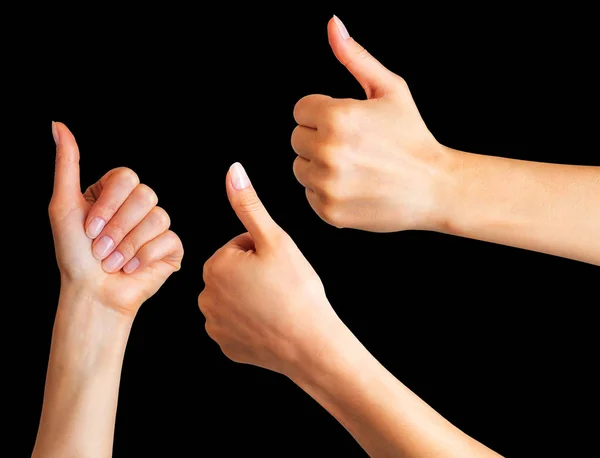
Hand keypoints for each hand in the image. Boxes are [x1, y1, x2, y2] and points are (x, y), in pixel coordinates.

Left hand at [49, 122, 183, 315]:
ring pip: (159, 217)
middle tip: (101, 249)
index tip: (90, 229)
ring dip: (129, 246)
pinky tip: (132, 268)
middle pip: (146, 195)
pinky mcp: (171, 247)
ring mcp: (157, 226)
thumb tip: (58, 126)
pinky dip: (145, 257)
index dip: (109, 204)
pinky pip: (170, 239)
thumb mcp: (64, 205)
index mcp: (115, 193)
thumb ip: (66, 165)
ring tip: (114, 262)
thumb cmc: (74, 255)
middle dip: (118, 228)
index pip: (127, 177)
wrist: (93, 294)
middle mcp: (138, 206)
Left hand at [199, 163, 341, 376]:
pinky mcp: (227, 346)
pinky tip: (272, 324)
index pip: (239, 245)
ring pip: (236, 298)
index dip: (263, 251)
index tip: (279, 266)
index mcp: (214, 266)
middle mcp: (206, 297)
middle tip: (281, 284)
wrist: (312, 345)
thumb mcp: (274, 239)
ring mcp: (215, 325)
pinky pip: (238, 325)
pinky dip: (253, 322)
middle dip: (255, 273)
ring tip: (278, 304)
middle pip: (234, 272)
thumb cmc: (296, 289)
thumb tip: (232, 170)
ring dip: (253, 297)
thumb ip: (249, 204)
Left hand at [291, 16, 457, 231]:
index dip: (323, 113)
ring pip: (300, 168)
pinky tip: (354, 187)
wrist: (434, 187)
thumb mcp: (390, 89)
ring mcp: (327, 185)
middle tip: (353, 146)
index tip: (348, 123)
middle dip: (319, 138)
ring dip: (319, 165)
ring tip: (354, 167)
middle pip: (297, 139)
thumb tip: (332, 24)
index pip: (300, 110)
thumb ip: (356, 58)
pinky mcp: (328, 211)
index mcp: (337, 116)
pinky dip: (326, 191)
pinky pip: (309, 194)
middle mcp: (327, 151)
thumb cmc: (412, 135)